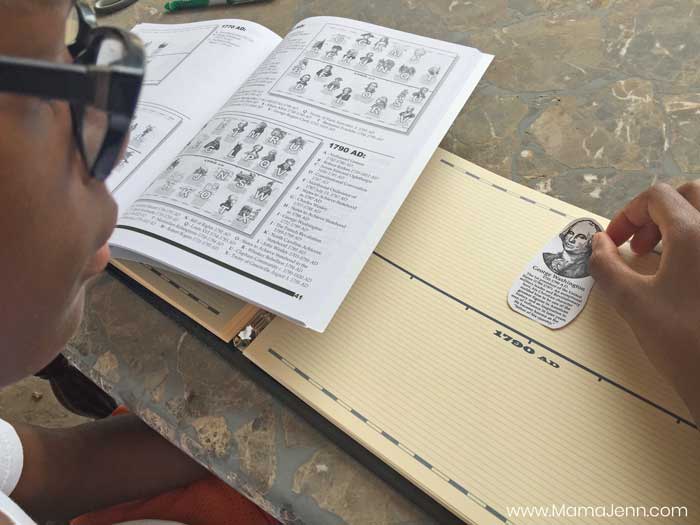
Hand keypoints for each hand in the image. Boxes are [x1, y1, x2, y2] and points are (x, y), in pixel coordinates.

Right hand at [589, 182, 699, 426]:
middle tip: (641, 245)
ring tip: (663, 257)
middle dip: (656, 214)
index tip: (615, 242)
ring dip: (680, 224)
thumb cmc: (683, 342)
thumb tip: (597, 244)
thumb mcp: (632, 303)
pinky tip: (684, 275)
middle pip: (688, 196)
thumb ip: (606, 266)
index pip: (657, 197)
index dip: (628, 214)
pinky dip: (695, 244)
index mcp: (694, 233)